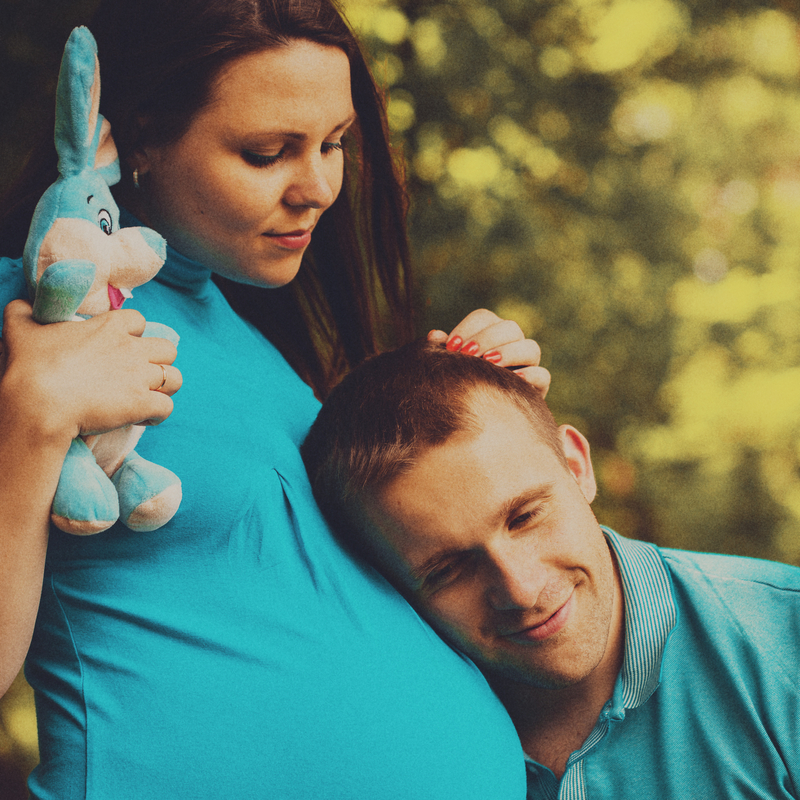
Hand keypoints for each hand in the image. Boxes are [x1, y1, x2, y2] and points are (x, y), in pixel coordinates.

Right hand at [1, 300, 181, 440]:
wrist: (38, 403)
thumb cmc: (29, 366)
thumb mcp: (21, 329)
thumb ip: (23, 312)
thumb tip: (20, 305)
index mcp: (109, 327)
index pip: (139, 321)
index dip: (134, 335)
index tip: (123, 348)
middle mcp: (131, 348)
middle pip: (167, 349)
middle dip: (159, 361)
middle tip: (141, 375)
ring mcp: (139, 377)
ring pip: (175, 378)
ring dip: (165, 387)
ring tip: (149, 396)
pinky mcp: (141, 404)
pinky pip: (167, 408)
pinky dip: (159, 414)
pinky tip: (144, 418)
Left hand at [428, 308, 549, 396]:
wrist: (474, 423)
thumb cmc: (457, 389)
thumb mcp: (448, 370)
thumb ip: (442, 352)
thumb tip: (434, 336)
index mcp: (489, 335)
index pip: (484, 318)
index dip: (468, 328)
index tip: (451, 346)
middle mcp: (511, 346)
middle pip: (510, 328)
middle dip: (487, 338)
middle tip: (468, 355)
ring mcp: (527, 366)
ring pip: (531, 347)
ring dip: (509, 352)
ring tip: (489, 364)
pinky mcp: (537, 388)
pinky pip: (543, 375)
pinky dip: (531, 375)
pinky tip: (514, 380)